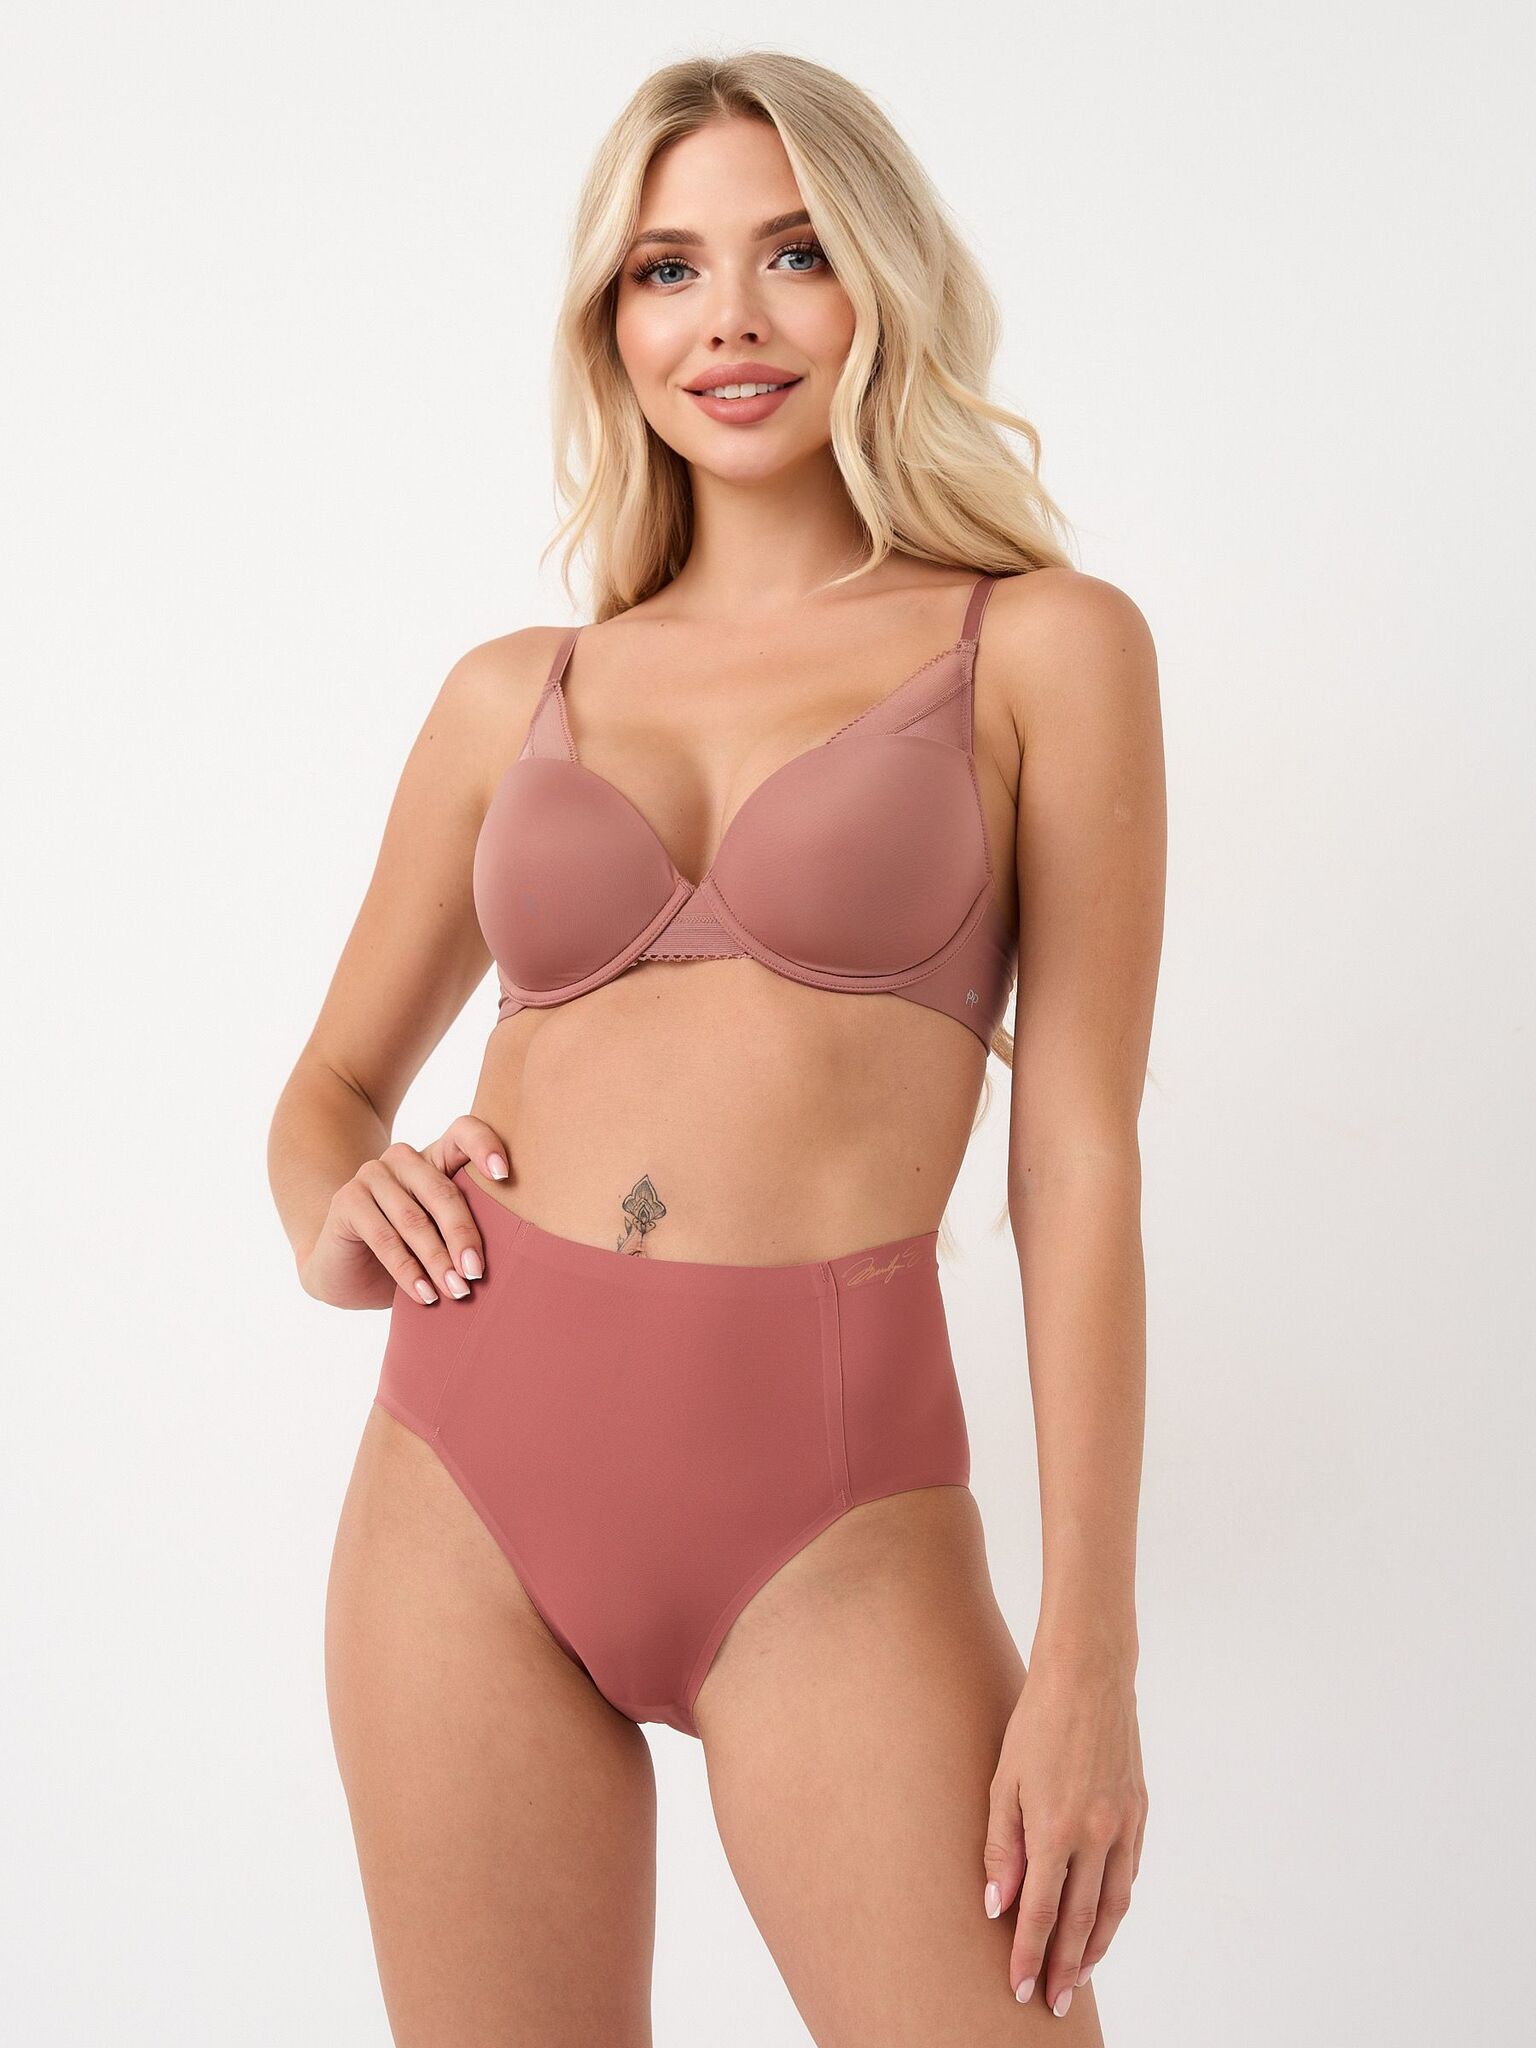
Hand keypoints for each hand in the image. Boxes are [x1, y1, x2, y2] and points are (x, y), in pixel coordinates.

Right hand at [298, 1116, 511, 1310]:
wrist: (346, 1271)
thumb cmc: (409, 1253)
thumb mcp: (443, 1238)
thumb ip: (469, 1230)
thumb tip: (516, 1254)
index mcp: (436, 1157)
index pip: (464, 1133)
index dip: (485, 1146)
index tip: (504, 1175)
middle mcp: (404, 1158)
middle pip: (443, 1191)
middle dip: (463, 1236)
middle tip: (477, 1273)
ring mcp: (372, 1175)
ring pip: (414, 1219)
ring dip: (438, 1260)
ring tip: (457, 1292)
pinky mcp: (347, 1200)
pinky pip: (384, 1238)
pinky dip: (407, 1271)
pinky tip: (424, 1295)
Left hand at [983, 1644, 1147, 2016]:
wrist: (1089, 1674)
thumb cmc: (1037, 1722)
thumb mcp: (1004, 1780)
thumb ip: (1002, 1846)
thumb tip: (998, 1904)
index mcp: (1056, 1829)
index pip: (1043, 1912)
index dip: (1029, 1954)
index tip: (1019, 1987)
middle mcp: (1097, 1835)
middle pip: (1083, 1921)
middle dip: (1066, 1967)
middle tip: (1054, 2002)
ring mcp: (1124, 1824)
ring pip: (1114, 1905)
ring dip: (1098, 1947)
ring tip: (1081, 1975)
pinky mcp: (1140, 1810)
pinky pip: (1130, 1873)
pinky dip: (1117, 1904)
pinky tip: (1105, 1919)